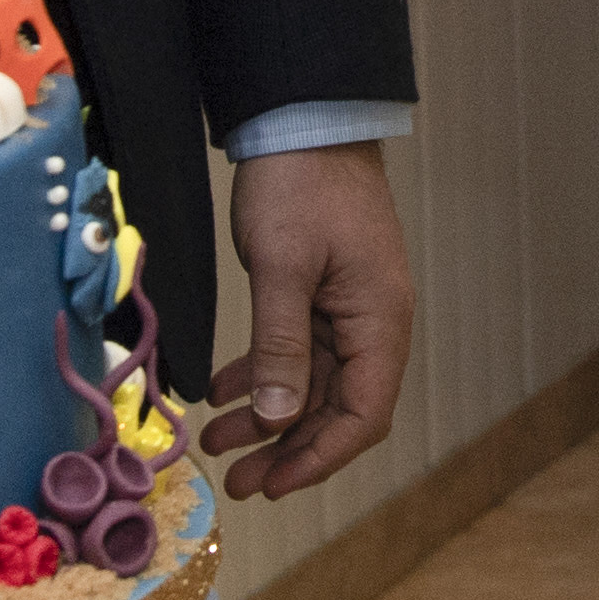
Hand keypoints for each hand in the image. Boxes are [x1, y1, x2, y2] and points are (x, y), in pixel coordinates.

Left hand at [208, 142, 413, 498]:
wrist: (303, 116)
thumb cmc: (300, 184)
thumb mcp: (282, 267)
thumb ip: (282, 346)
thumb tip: (280, 419)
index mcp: (379, 322)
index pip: (364, 416)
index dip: (319, 457)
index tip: (272, 483)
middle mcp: (371, 322)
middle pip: (336, 408)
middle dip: (286, 447)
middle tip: (236, 480)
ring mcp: (347, 306)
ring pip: (311, 382)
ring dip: (268, 414)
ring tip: (219, 442)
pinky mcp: (321, 290)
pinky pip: (297, 348)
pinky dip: (263, 371)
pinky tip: (223, 388)